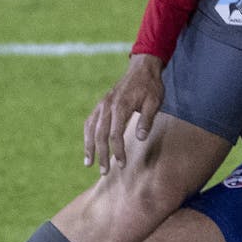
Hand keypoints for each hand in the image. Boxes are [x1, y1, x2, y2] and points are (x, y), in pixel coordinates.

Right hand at [85, 55, 164, 172]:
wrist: (142, 69)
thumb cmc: (151, 87)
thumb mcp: (154, 102)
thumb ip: (146, 120)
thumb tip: (140, 138)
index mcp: (121, 106)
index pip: (115, 134)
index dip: (118, 151)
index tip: (122, 164)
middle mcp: (107, 105)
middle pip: (100, 134)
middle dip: (101, 154)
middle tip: (104, 172)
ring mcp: (102, 104)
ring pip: (91, 128)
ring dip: (89, 147)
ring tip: (89, 164)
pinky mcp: (101, 104)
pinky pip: (90, 121)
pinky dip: (87, 135)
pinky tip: (88, 147)